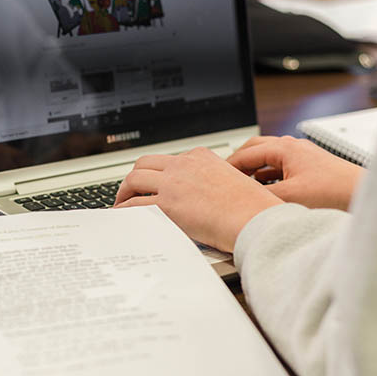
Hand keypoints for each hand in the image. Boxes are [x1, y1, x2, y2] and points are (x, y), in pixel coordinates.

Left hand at [114, 147, 282, 251]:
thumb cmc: (251, 207)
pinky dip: (124, 210)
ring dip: (123, 192)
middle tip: (129, 191)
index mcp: (200, 156)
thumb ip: (211, 182)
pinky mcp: (167, 204)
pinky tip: (122, 217)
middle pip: (145, 164)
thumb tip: (202, 196)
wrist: (255, 219)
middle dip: (134, 177)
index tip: (152, 183)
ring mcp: (173, 183)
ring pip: (134, 179)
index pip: (169, 160)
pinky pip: (135, 204)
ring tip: (121, 204)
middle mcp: (183, 165)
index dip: (156, 173)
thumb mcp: (232, 181)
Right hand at [226, 136, 364, 210]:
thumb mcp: (288, 197)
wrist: (364, 196)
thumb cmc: (335, 192)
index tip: (216, 177)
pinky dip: (269, 177)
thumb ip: (260, 195)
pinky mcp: (312, 169)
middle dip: (239, 163)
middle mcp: (293, 148)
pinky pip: (282, 169)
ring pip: (269, 159)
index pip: (245, 153)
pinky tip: (268, 193)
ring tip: (244, 187)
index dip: (228, 166)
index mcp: (285, 148)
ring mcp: (303, 157)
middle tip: (226, 178)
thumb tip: (240, 198)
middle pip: (256, 149)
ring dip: (255, 171)